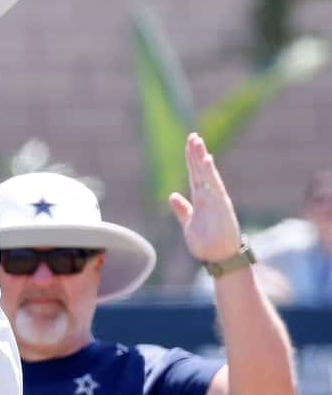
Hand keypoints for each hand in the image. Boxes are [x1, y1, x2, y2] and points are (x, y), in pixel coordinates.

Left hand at [169, 133, 242, 262]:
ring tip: (198, 142)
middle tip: (192, 136)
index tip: (189, 144)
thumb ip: (182, 210)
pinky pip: (214, 187)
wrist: (220, 258)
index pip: (195, 175)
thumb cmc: (207, 243)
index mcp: (202, 200)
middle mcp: (210, 197)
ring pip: (208, 175)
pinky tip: (206, 160)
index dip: (192, 160)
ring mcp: (216, 201)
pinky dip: (210, 173)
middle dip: (196, 154)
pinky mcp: (220, 207)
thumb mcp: (188, 224)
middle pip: (201, 171)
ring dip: (202, 159)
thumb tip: (172, 196)